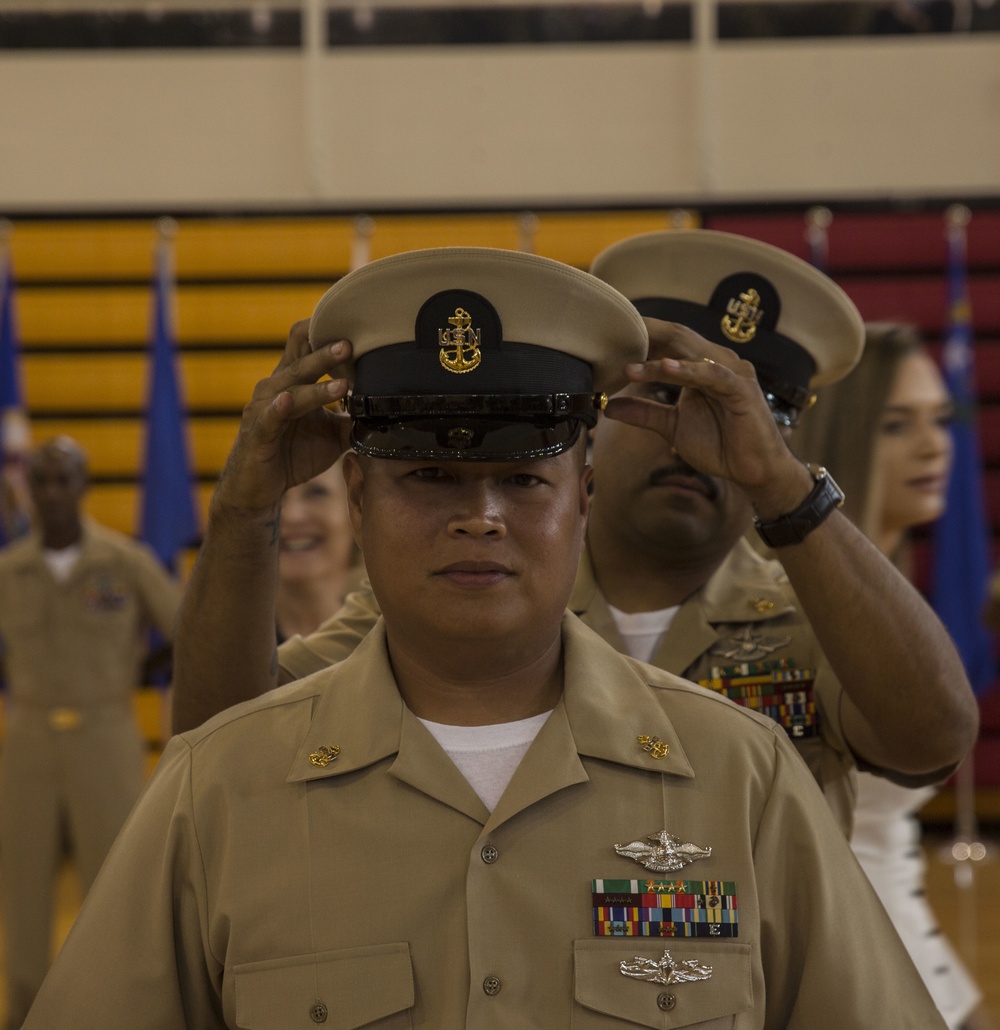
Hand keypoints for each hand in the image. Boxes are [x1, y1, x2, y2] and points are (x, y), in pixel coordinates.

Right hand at [212, 320, 353, 514]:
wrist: (260, 489)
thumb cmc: (293, 454)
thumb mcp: (332, 435)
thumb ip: (354, 419)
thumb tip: (386, 411)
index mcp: (293, 381)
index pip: (304, 344)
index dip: (324, 332)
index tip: (354, 326)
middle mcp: (275, 387)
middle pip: (301, 360)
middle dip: (326, 353)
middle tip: (351, 345)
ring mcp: (263, 408)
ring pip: (291, 388)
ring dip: (316, 386)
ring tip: (342, 385)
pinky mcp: (257, 432)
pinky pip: (269, 417)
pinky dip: (278, 407)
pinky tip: (287, 400)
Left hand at [603, 319, 812, 516]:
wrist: (754, 471)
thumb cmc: (720, 445)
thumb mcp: (672, 426)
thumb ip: (644, 412)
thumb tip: (608, 406)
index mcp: (700, 366)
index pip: (667, 342)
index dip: (640, 337)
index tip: (607, 337)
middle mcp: (716, 362)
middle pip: (676, 338)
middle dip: (645, 336)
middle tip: (611, 335)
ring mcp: (731, 372)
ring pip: (689, 355)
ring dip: (656, 358)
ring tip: (626, 363)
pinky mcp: (741, 389)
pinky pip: (711, 376)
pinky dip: (687, 370)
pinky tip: (665, 368)